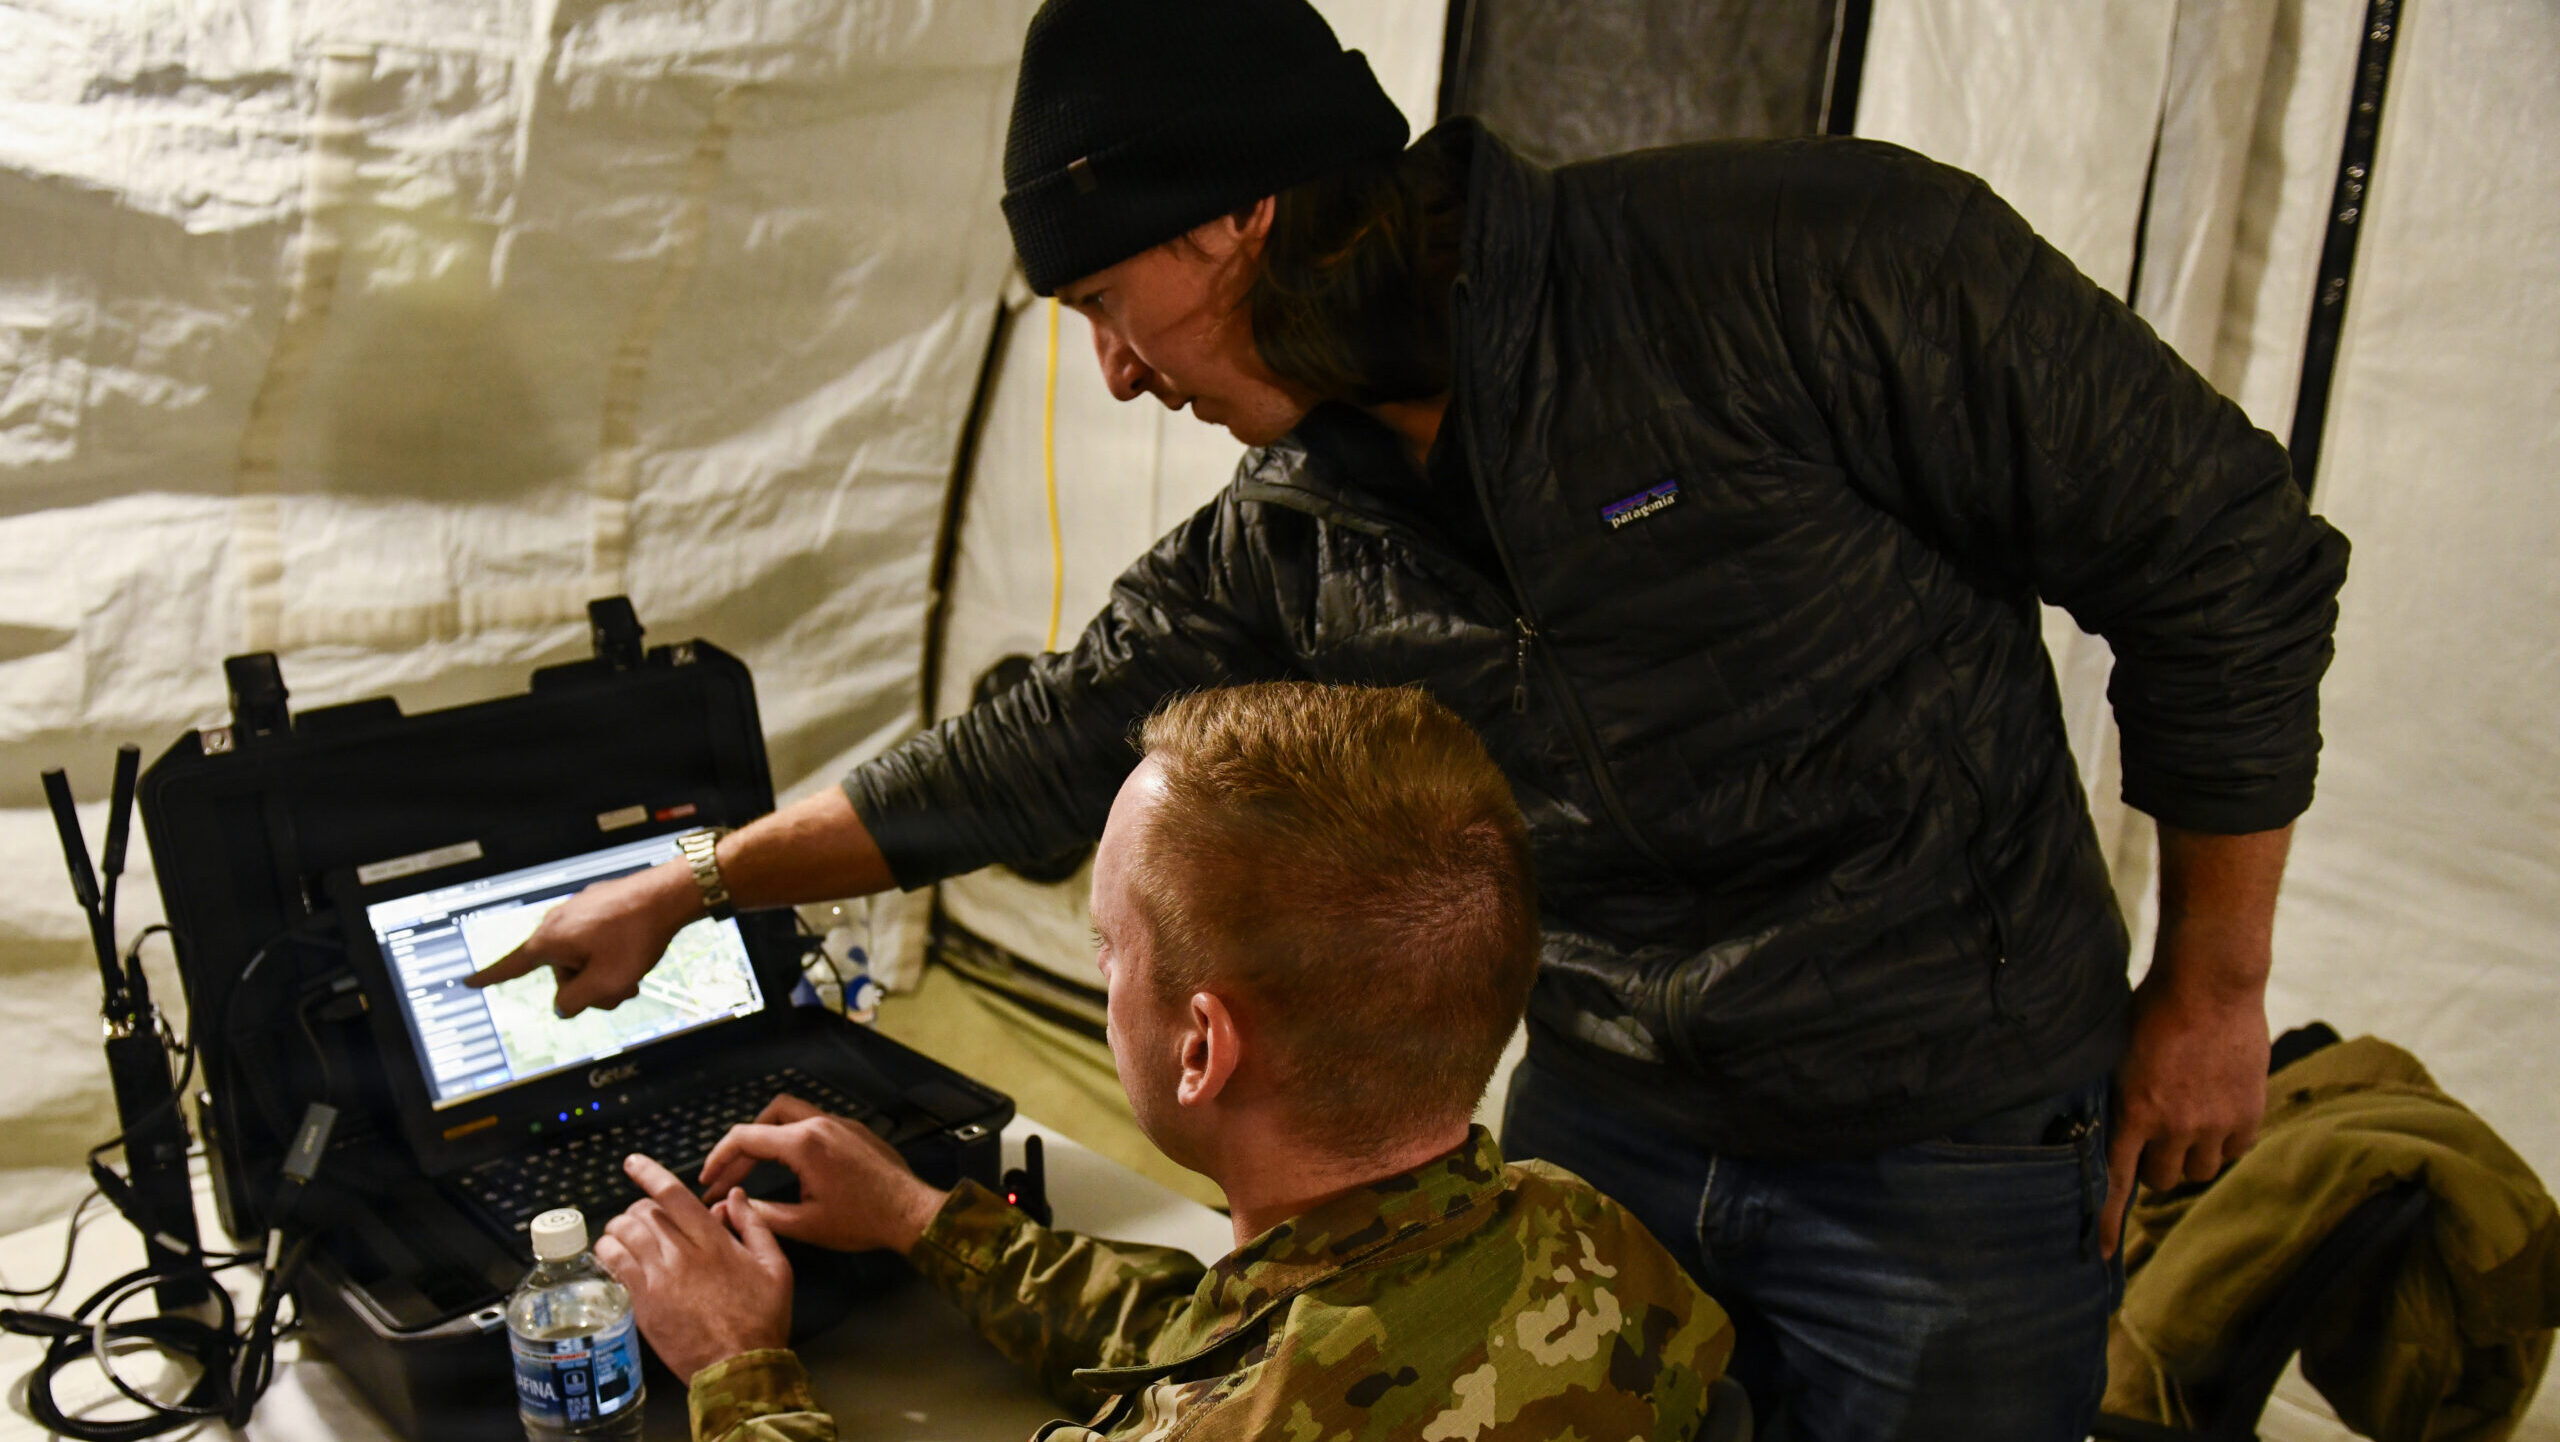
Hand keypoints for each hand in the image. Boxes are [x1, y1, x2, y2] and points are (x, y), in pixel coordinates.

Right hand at [465, 861, 697, 1015]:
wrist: (668, 894)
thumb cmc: (636, 937)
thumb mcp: (606, 984)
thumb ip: (575, 1003)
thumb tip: (563, 1006)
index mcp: (549, 941)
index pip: (512, 967)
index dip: (490, 978)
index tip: (467, 981)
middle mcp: (556, 922)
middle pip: (564, 974)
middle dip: (591, 987)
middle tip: (624, 985)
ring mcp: (578, 912)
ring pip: (585, 959)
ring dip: (608, 972)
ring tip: (635, 968)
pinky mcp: (598, 907)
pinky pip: (598, 941)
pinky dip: (615, 953)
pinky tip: (636, 946)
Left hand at [594, 1154, 791, 1384]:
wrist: (739, 1367)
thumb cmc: (762, 1318)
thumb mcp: (775, 1266)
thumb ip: (754, 1225)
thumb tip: (734, 1196)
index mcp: (714, 1242)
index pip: (673, 1195)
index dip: (649, 1173)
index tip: (633, 1163)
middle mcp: (682, 1255)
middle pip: (643, 1212)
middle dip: (639, 1207)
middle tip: (645, 1217)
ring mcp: (658, 1280)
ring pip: (622, 1236)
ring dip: (618, 1229)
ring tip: (624, 1235)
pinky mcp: (642, 1305)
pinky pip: (613, 1267)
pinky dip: (607, 1255)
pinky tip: (613, 1257)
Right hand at [698, 1094, 948, 1255]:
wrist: (912, 1213)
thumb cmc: (862, 1221)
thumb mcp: (806, 1224)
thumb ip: (763, 1213)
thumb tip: (731, 1207)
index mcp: (804, 1143)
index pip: (746, 1137)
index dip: (719, 1158)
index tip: (707, 1180)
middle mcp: (820, 1123)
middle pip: (766, 1119)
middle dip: (741, 1147)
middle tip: (727, 1178)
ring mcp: (840, 1123)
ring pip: (790, 1113)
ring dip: (767, 1135)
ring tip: (752, 1166)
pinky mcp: (854, 1130)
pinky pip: (814, 1121)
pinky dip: (792, 1137)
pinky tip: (790, 1164)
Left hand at [2099, 956, 2270, 1256]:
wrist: (2211, 983)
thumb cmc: (2153, 1010)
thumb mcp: (2118, 1055)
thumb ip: (2121, 1099)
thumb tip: (2115, 1131)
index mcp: (2134, 1111)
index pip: (2117, 1179)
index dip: (2108, 1219)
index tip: (2103, 1252)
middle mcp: (2174, 1126)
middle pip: (2164, 1180)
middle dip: (2157, 1165)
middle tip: (2158, 1137)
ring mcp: (2214, 1123)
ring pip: (2200, 1169)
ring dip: (2192, 1154)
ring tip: (2189, 1118)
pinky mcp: (2248, 1114)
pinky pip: (2235, 1150)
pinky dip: (2226, 1139)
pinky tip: (2219, 1109)